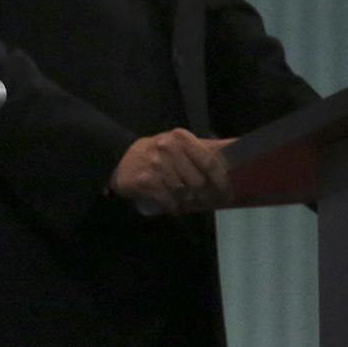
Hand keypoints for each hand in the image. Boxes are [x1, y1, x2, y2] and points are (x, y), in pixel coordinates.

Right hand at [110, 130, 233, 214]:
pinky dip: (175, 208)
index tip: (229, 192)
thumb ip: (199, 149)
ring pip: (185, 193)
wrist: (116, 157)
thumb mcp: (175, 144)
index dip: (222, 180)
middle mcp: (169, 149)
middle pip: (199, 181)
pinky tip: (175, 208)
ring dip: (189, 202)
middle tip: (209, 202)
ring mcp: (157, 165)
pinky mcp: (146, 181)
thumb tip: (231, 152)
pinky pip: (169, 201)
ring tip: (188, 203)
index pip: (210, 161)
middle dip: (206, 196)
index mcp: (181, 138)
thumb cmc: (153, 152)